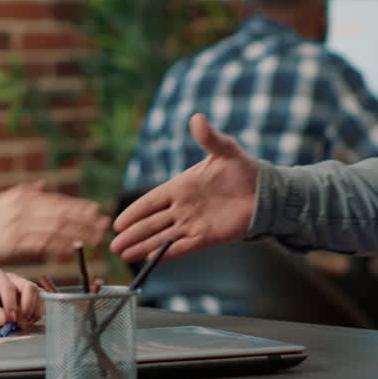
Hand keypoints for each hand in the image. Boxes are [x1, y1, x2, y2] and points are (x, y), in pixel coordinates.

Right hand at [0, 183, 108, 265]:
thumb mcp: (2, 200)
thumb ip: (24, 192)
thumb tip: (41, 185)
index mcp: (23, 197)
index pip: (57, 200)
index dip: (78, 206)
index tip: (96, 210)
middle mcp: (24, 208)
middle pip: (62, 213)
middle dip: (85, 219)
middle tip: (103, 225)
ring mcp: (20, 226)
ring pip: (56, 229)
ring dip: (78, 234)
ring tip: (95, 240)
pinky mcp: (14, 243)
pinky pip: (43, 245)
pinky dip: (60, 247)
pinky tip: (72, 251)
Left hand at [0, 268, 41, 327]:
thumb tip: (5, 320)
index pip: (8, 287)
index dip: (11, 304)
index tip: (10, 321)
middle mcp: (10, 277)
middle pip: (28, 287)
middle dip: (28, 306)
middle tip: (21, 324)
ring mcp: (19, 285)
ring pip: (36, 293)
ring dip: (34, 310)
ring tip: (23, 325)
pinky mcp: (24, 295)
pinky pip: (37, 301)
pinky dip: (35, 312)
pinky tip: (26, 322)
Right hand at [110, 113, 258, 262]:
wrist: (265, 192)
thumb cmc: (243, 170)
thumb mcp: (225, 151)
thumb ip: (209, 138)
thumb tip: (197, 118)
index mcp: (181, 186)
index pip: (151, 200)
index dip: (135, 211)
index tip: (118, 222)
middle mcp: (183, 207)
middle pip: (151, 223)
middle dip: (132, 234)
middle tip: (112, 245)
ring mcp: (193, 223)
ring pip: (162, 237)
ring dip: (143, 247)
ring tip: (124, 256)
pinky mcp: (206, 237)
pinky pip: (183, 247)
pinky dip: (167, 254)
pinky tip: (152, 260)